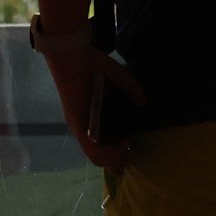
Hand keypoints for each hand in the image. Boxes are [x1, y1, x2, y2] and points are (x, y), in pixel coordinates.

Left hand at [38, 35, 143, 168]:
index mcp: (89, 119)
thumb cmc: (91, 64)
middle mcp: (83, 127)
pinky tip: (124, 143)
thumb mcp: (117, 78)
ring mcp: (79, 127)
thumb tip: (142, 102)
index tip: (132, 151)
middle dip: (118, 161)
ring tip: (129, 149)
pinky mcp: (77, 123)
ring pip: (95, 157)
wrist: (72, 54)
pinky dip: (108, 152)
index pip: (100, 147)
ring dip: (115, 158)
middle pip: (98, 158)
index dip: (116, 155)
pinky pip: (91, 148)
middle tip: (132, 154)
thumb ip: (131, 89)